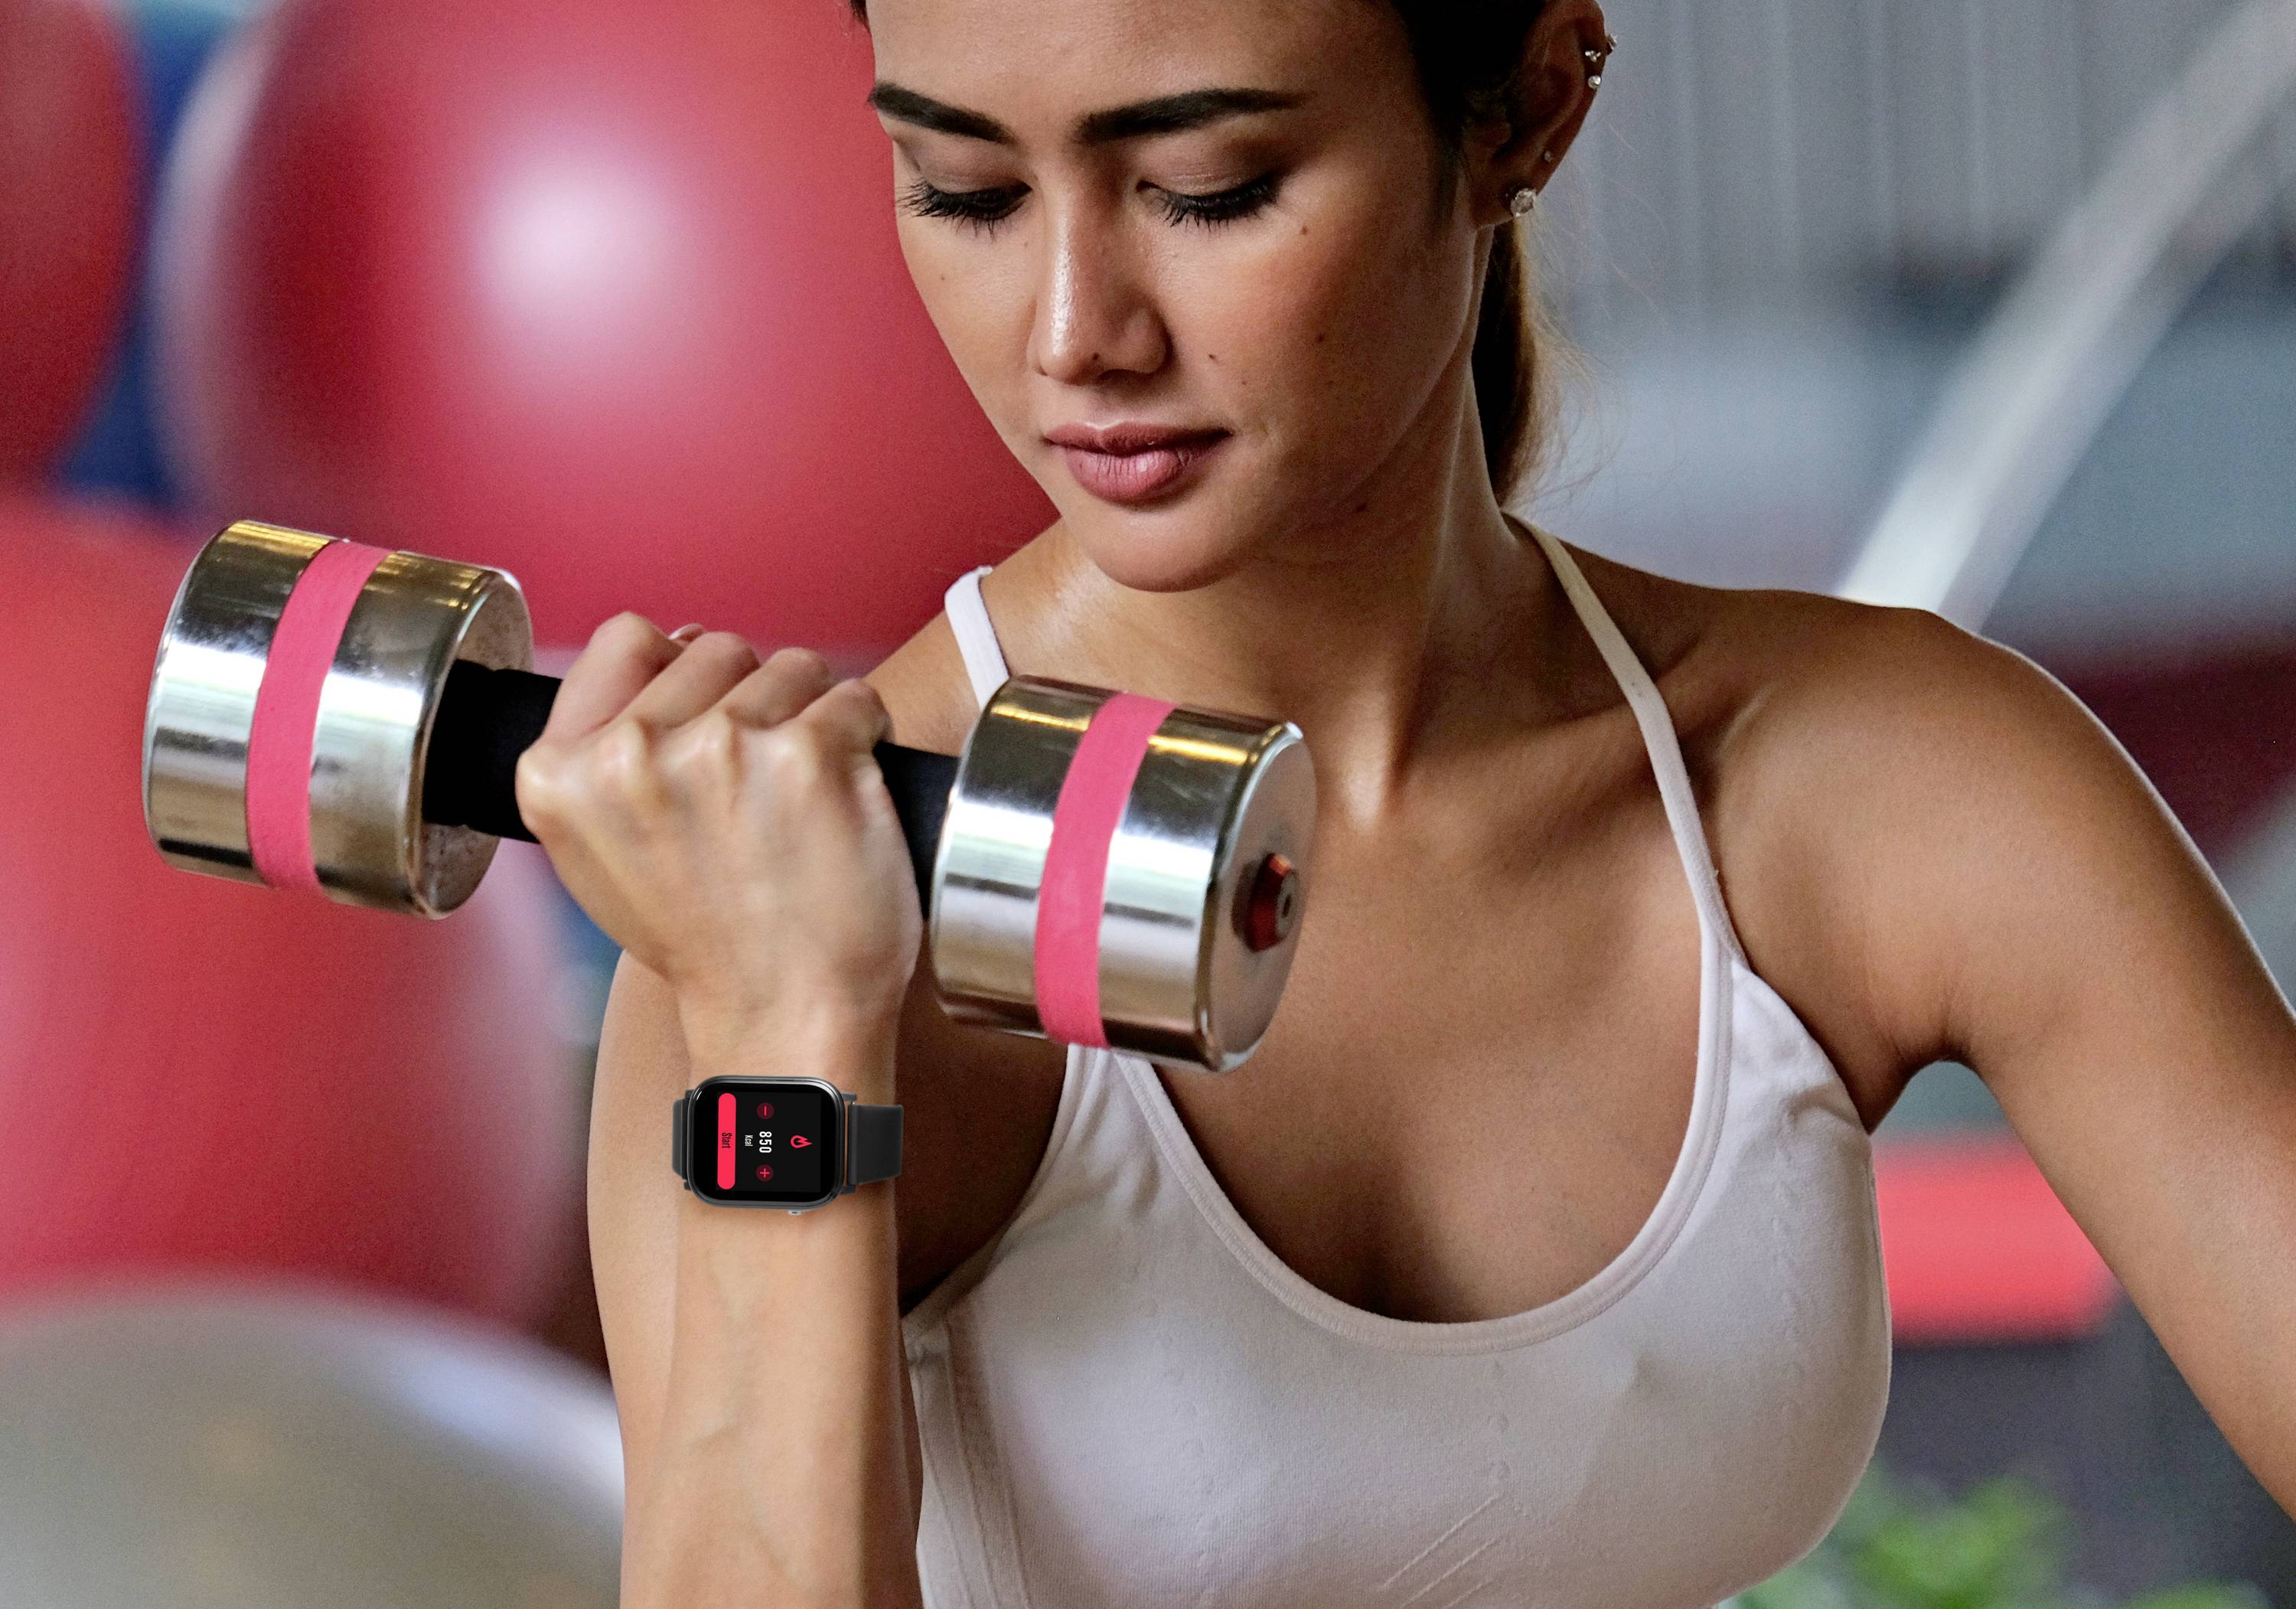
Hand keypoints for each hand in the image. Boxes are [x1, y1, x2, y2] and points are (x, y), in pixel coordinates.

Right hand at [513, 614, 922, 1052]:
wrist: (781, 1016)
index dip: (678, 672)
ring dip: (810, 717)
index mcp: (560, 773)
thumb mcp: (597, 852)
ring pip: (791, 666)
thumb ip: (604, 749)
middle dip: (751, 699)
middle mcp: (630, 753)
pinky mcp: (810, 754)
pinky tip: (844, 800)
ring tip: (798, 801)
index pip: (625, 639)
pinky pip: (854, 699)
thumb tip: (665, 645)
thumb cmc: (705, 941)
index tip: (701, 724)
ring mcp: (723, 748)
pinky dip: (864, 739)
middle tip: (758, 787)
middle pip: (716, 649)